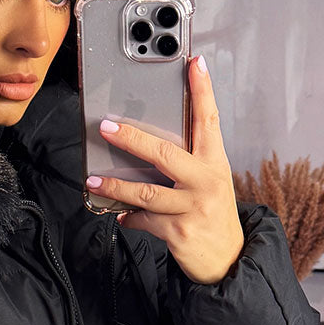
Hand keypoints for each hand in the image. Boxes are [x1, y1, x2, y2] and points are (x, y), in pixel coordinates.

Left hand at [87, 55, 244, 285]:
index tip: (194, 65)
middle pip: (165, 153)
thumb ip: (189, 161)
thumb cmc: (214, 214)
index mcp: (215, 163)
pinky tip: (121, 215)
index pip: (209, 120)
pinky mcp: (179, 231)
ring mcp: (192, 207)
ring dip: (116, 187)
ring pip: (146, 192)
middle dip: (133, 139)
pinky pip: (144, 220)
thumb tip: (148, 145)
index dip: (202, 91)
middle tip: (108, 128)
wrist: (229, 259)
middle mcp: (205, 181)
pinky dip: (129, 218)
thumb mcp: (211, 182)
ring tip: (94, 180)